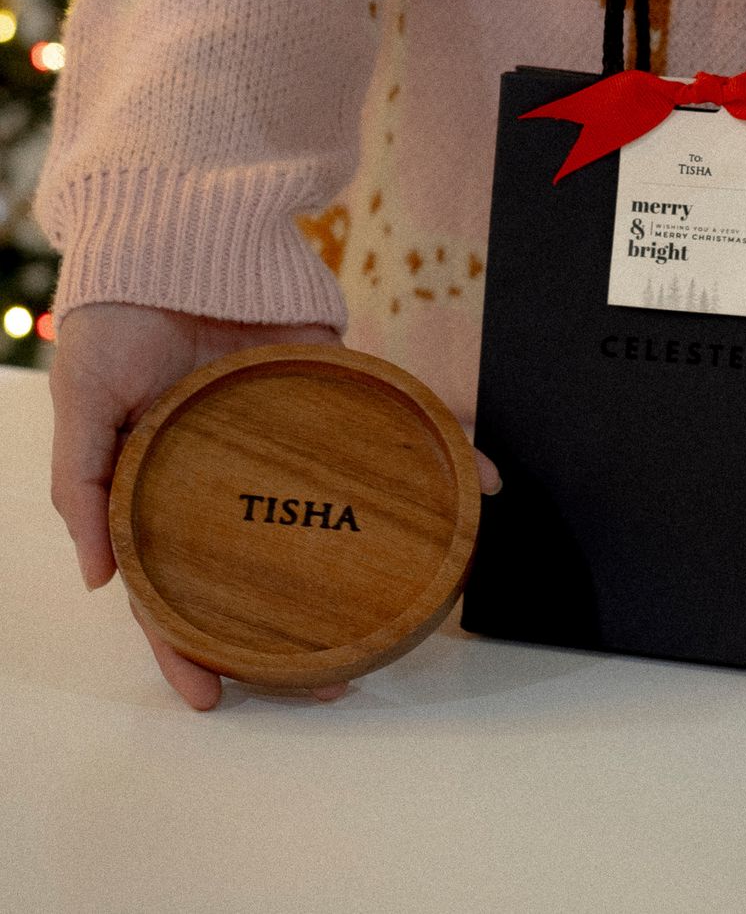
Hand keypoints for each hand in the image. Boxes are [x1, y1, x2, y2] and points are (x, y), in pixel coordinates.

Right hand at [48, 302, 502, 710]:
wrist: (180, 231)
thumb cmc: (115, 320)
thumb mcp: (82, 402)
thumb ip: (82, 488)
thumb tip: (103, 583)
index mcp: (165, 488)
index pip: (177, 587)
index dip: (191, 646)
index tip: (216, 699)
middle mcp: (233, 474)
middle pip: (267, 569)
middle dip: (297, 631)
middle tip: (340, 677)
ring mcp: (290, 436)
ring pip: (338, 511)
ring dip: (379, 559)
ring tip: (422, 608)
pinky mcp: (336, 386)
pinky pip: (392, 425)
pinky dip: (441, 449)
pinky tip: (478, 484)